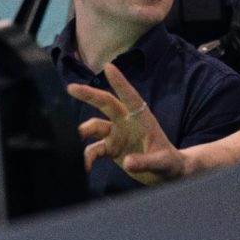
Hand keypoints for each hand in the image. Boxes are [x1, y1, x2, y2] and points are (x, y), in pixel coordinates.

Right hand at [67, 62, 186, 184]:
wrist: (167, 173)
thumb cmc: (169, 162)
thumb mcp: (162, 163)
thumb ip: (146, 162)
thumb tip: (127, 162)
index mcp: (142, 118)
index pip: (130, 96)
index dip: (120, 82)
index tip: (109, 67)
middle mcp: (127, 122)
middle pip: (106, 104)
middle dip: (89, 95)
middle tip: (71, 88)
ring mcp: (118, 134)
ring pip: (95, 127)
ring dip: (82, 133)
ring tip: (72, 145)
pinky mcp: (111, 148)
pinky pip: (93, 149)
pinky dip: (86, 157)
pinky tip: (83, 168)